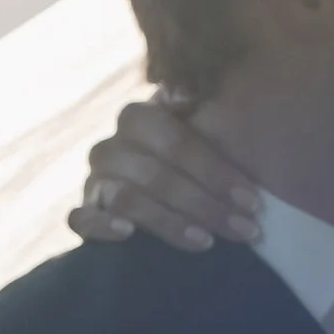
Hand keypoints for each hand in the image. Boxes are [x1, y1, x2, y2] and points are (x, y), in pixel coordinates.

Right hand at [68, 98, 261, 250]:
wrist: (170, 189)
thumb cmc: (199, 161)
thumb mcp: (210, 131)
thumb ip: (208, 109)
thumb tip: (192, 91)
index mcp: (141, 117)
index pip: (176, 143)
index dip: (215, 173)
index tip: (253, 201)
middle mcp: (113, 146)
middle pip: (154, 175)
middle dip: (204, 204)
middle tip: (244, 229)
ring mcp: (96, 180)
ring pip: (126, 199)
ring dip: (169, 222)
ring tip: (206, 242)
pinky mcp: (84, 212)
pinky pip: (80, 219)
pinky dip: (101, 226)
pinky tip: (128, 235)